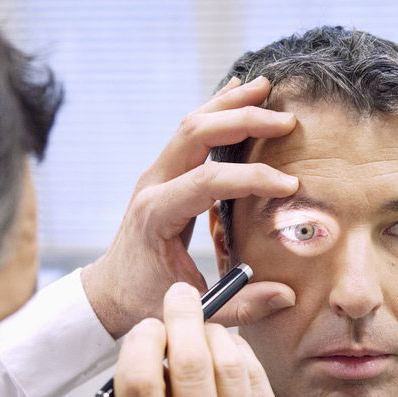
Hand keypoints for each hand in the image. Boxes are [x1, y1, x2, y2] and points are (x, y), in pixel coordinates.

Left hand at [82, 77, 298, 338]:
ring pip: (192, 123)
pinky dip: (216, 110)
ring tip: (268, 87)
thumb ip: (239, 305)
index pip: (207, 181)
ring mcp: (155, 174)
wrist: (109, 292)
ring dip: (231, 104)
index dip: (251, 178)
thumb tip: (287, 295)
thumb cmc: (145, 301)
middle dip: (243, 121)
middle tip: (287, 122)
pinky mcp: (163, 173)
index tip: (289, 186)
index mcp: (156, 215)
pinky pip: (190, 132)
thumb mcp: (191, 309)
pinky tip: (238, 92)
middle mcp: (152, 184)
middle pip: (196, 134)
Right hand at [114, 282, 313, 396]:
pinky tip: (232, 351)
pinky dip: (241, 354)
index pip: (138, 386)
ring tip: (207, 325)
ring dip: (215, 332)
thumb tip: (158, 361)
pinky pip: (258, 381)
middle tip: (178, 296)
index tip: (145, 330)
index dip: (139, 344)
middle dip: (179, 318)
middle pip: (187, 364)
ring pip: (229, 365)